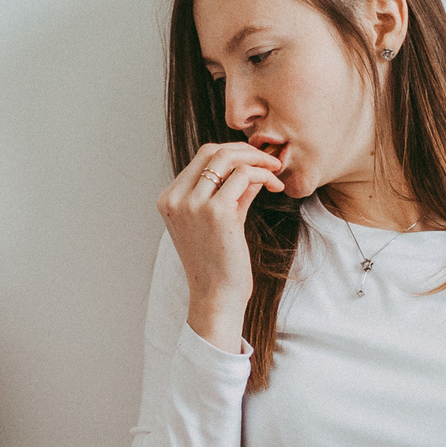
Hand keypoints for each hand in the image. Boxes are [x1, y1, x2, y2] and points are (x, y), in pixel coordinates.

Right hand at [159, 141, 285, 349]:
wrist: (216, 297)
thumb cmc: (218, 264)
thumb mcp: (220, 221)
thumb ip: (230, 193)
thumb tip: (250, 167)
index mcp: (169, 199)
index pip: (200, 158)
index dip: (232, 153)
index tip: (255, 161)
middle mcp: (176, 199)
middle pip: (211, 151)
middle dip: (245, 149)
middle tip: (270, 160)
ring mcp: (192, 204)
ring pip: (227, 158)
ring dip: (257, 159)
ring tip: (276, 170)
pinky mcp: (216, 211)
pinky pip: (243, 176)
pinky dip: (263, 175)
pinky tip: (275, 187)